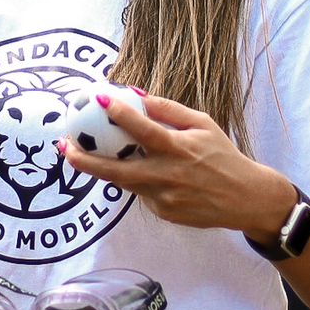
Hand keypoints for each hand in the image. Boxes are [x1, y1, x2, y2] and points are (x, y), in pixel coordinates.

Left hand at [57, 92, 269, 231]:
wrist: (245, 198)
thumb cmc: (222, 154)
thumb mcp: (202, 123)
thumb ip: (169, 110)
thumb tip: (138, 95)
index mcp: (180, 149)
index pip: (145, 130)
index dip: (121, 115)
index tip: (99, 100)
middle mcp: (169, 176)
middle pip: (119, 170)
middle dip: (86, 160)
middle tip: (63, 147)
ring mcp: (164, 199)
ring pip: (125, 182)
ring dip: (100, 169)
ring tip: (77, 154)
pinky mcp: (164, 213)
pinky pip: (142, 193)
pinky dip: (136, 179)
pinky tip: (138, 170)